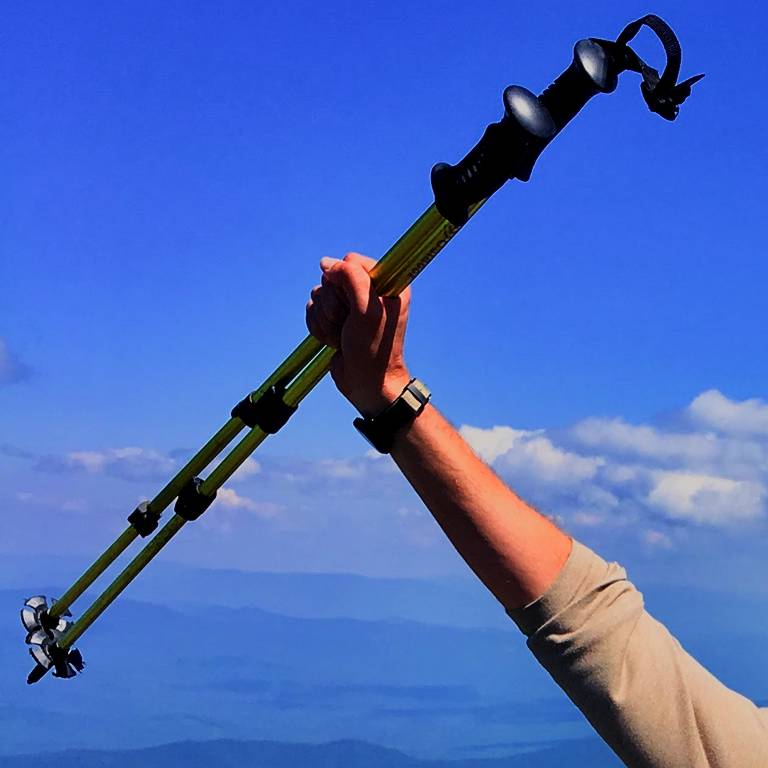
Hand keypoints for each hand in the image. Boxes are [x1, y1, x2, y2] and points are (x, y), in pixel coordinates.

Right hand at [305, 252, 411, 415]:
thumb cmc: (374, 348)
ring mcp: (349, 306)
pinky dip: (319, 327)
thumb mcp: (366, 307)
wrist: (367, 383)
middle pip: (331, 279)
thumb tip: (325, 264)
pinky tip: (334, 341)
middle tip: (349, 323)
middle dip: (334, 304)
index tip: (355, 304)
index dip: (345, 281)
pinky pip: (313, 310)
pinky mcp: (334, 320)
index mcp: (385, 283)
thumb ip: (349, 276)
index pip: (351, 262)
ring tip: (343, 336)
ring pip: (319, 295)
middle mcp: (368, 291)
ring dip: (326, 319)